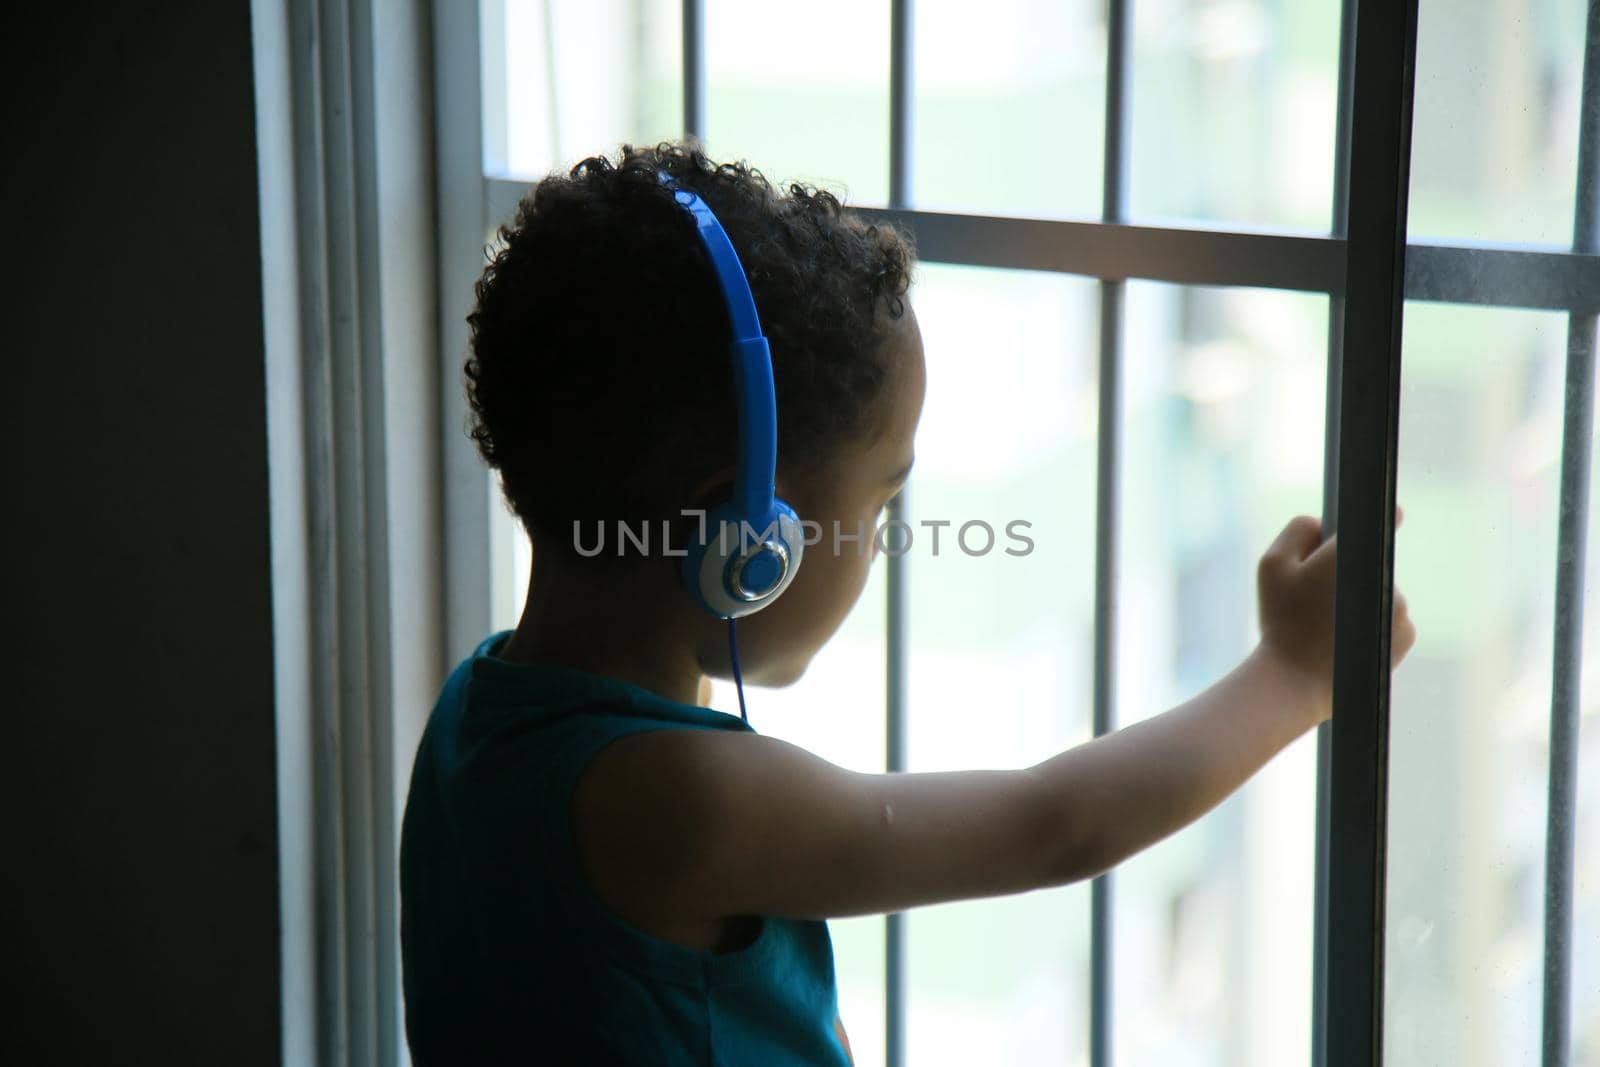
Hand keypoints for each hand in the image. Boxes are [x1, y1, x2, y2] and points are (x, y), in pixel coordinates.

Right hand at [1255, 507, 1415, 715]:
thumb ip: (1299, 530)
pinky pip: (1388, 617)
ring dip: (1359, 601)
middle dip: (1347, 573)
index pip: (1381, 520)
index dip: (1382, 515)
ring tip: (1326, 625)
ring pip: (1378, 591)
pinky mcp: (1405, 635)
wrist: (1297, 682)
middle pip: (1368, 562)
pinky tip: (1345, 640)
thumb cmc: (1281, 621)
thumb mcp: (1272, 564)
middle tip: (1314, 597)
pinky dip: (1371, 624)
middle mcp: (1384, 576)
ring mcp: (1399, 607)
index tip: (1386, 514)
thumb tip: (1324, 525)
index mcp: (1354, 554)